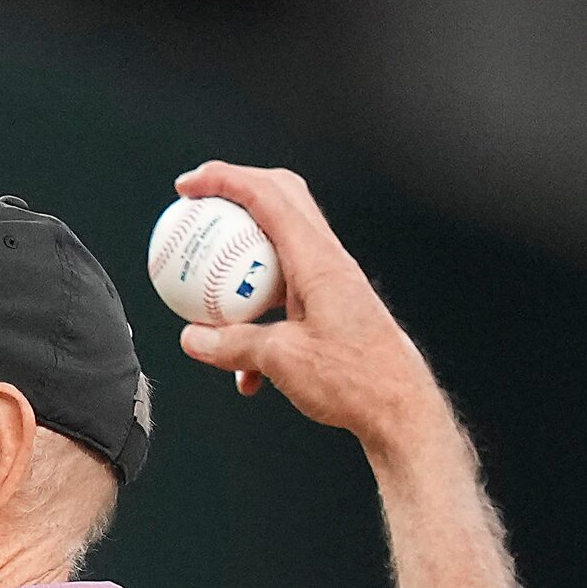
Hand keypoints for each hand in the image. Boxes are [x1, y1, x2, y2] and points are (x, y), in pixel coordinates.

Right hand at [170, 163, 447, 454]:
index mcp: (318, 260)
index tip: (187, 186)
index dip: (223, 179)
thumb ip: (233, 345)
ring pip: (279, 245)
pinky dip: (255, 313)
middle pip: (280, 198)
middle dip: (236, 192)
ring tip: (206, 278)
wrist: (399, 408)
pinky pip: (283, 292)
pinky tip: (239, 364)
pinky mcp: (329, 306)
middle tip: (198, 207)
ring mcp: (330, 281)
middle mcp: (327, 260)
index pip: (267, 196)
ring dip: (241, 256)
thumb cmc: (354, 379)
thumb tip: (192, 337)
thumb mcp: (282, 360)